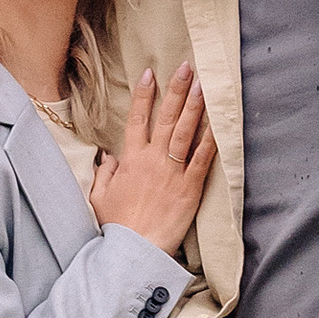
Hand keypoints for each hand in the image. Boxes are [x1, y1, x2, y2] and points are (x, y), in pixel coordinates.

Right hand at [91, 61, 215, 255]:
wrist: (136, 250)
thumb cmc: (117, 226)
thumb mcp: (100, 197)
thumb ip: (105, 173)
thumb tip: (109, 157)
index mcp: (131, 159)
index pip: (137, 119)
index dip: (144, 94)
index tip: (150, 73)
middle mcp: (153, 160)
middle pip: (167, 118)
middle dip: (177, 90)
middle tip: (186, 67)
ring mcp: (173, 172)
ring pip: (186, 132)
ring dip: (195, 106)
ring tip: (204, 85)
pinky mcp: (191, 187)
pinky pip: (203, 158)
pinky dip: (211, 139)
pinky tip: (217, 122)